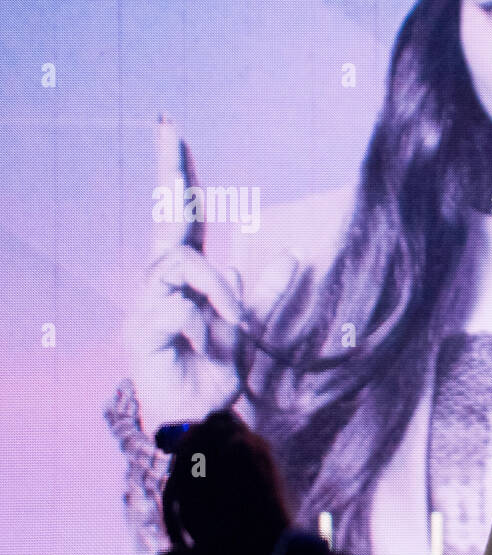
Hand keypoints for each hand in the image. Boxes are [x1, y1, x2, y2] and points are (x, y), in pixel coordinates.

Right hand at [124, 115, 245, 435]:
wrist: (197, 425)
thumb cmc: (213, 377)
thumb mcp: (249, 329)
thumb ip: (268, 293)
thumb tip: (291, 252)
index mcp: (184, 278)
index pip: (181, 218)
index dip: (179, 176)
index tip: (172, 131)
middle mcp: (158, 285)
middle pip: (164, 221)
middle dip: (168, 173)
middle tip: (170, 129)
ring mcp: (143, 307)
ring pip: (176, 265)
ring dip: (214, 286)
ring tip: (234, 320)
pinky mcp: (138, 335)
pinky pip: (174, 308)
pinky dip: (201, 318)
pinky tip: (208, 340)